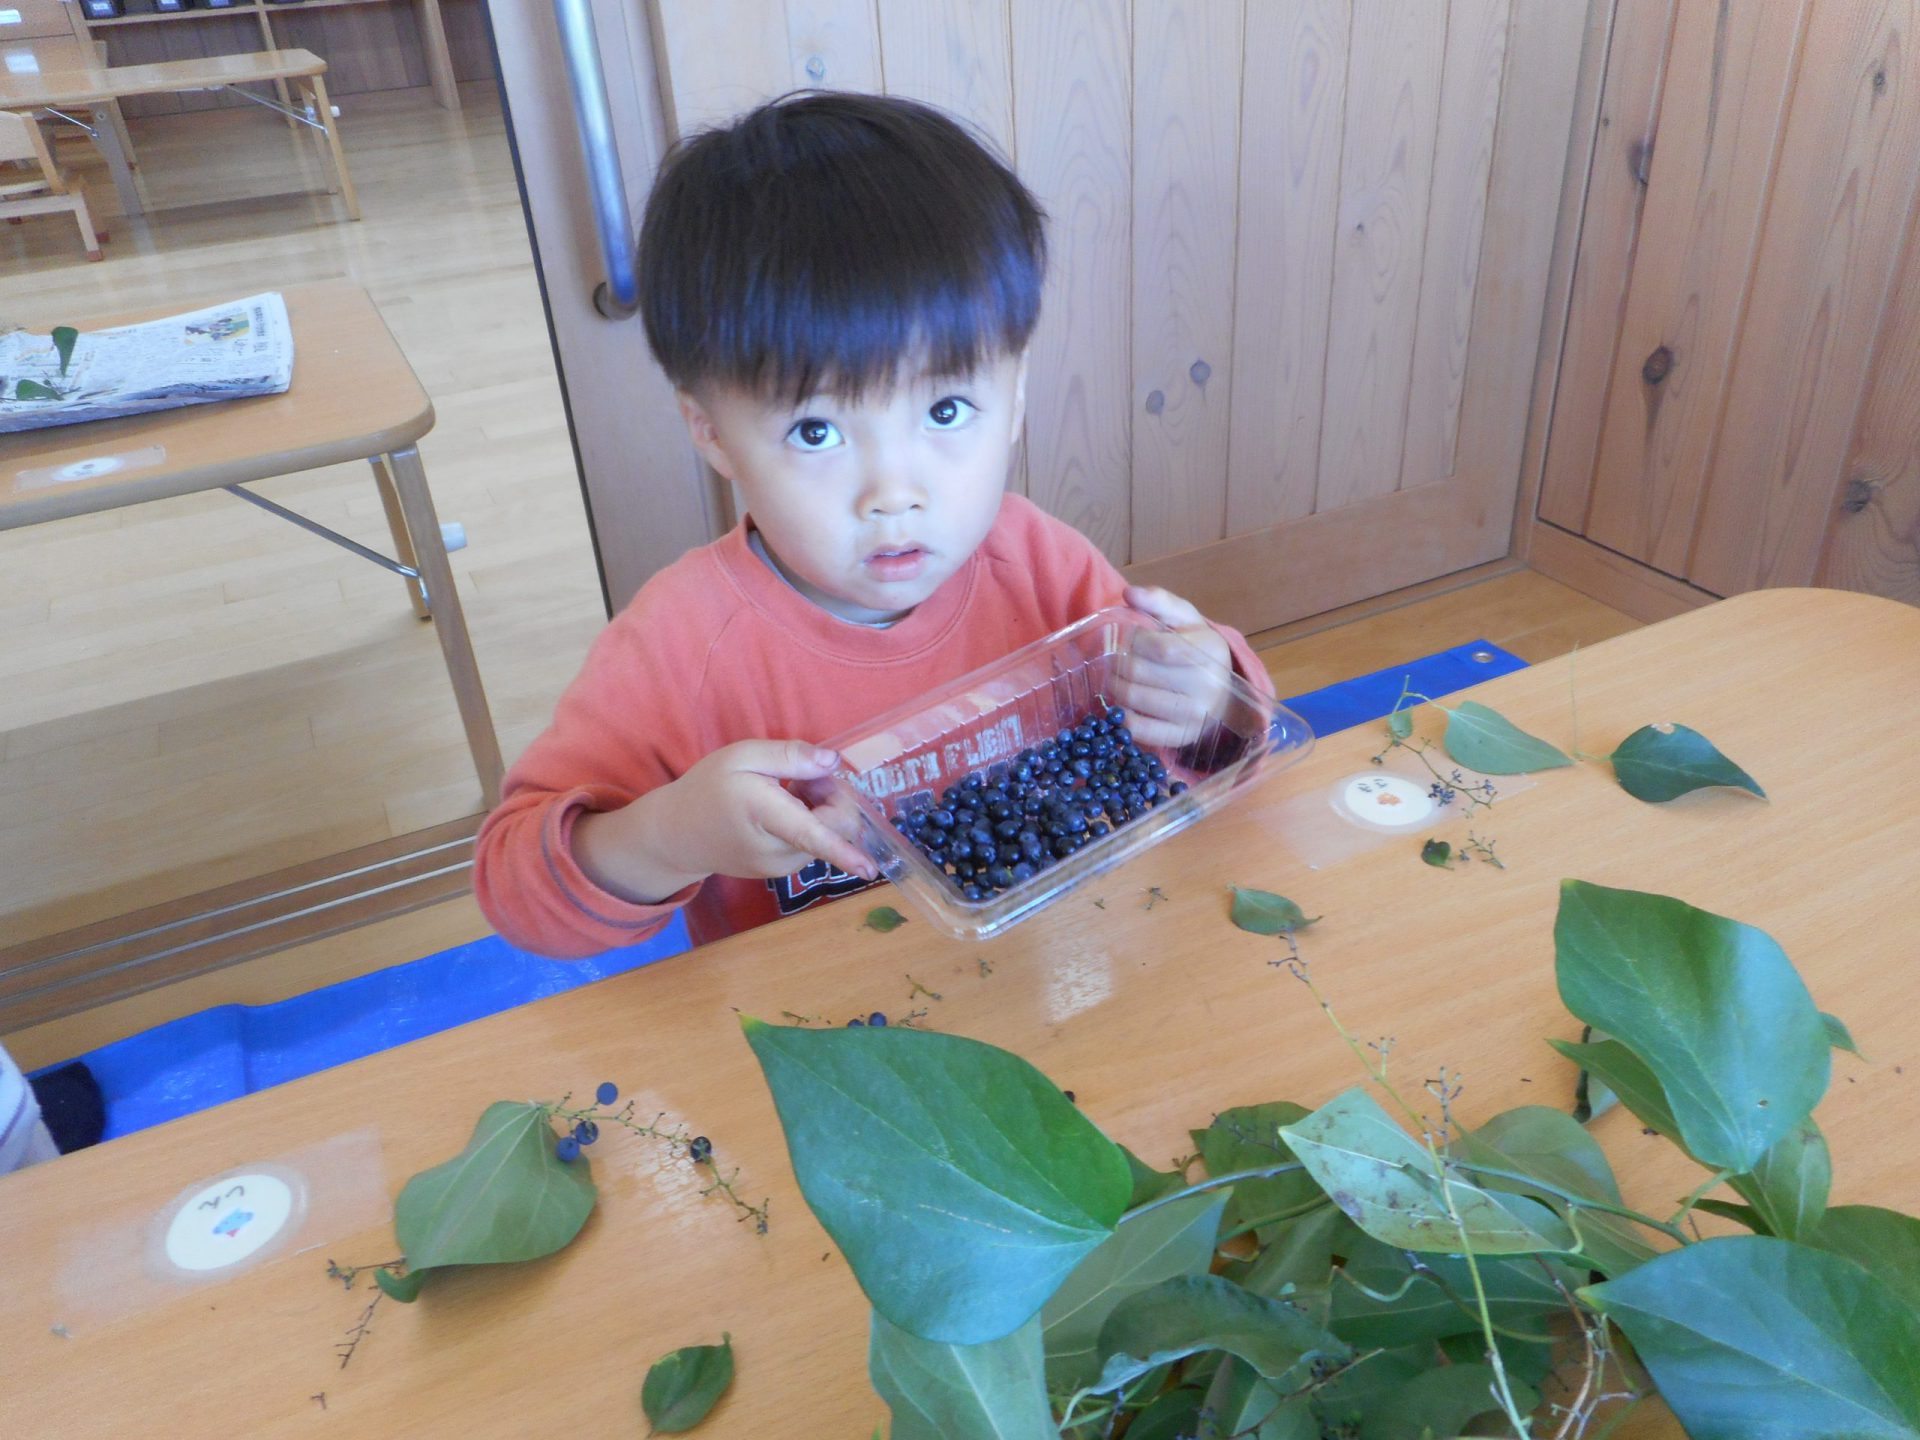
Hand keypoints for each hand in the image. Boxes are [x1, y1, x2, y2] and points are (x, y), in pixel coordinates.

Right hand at [574, 739, 877, 903]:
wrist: (677, 834)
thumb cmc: (709, 788)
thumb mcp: (742, 755)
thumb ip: (789, 755)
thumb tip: (833, 762)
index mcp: (764, 814)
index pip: (811, 835)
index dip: (844, 851)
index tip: (870, 870)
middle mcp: (775, 850)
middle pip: (832, 827)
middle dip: (833, 797)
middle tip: (805, 773)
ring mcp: (778, 867)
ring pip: (825, 837)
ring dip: (821, 810)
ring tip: (788, 789)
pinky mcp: (780, 873)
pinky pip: (812, 846)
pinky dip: (810, 824)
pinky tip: (784, 808)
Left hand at [1115, 585, 1234, 748]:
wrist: (1223, 693)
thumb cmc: (1197, 648)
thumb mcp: (1185, 618)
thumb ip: (1158, 601)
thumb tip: (1129, 593)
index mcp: (1209, 649)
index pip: (1157, 646)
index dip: (1133, 641)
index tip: (1129, 638)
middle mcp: (1205, 685)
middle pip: (1137, 672)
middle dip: (1117, 663)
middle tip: (1114, 660)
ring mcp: (1194, 715)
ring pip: (1132, 699)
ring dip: (1115, 686)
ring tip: (1117, 678)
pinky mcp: (1180, 737)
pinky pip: (1137, 728)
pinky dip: (1121, 714)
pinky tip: (1124, 703)